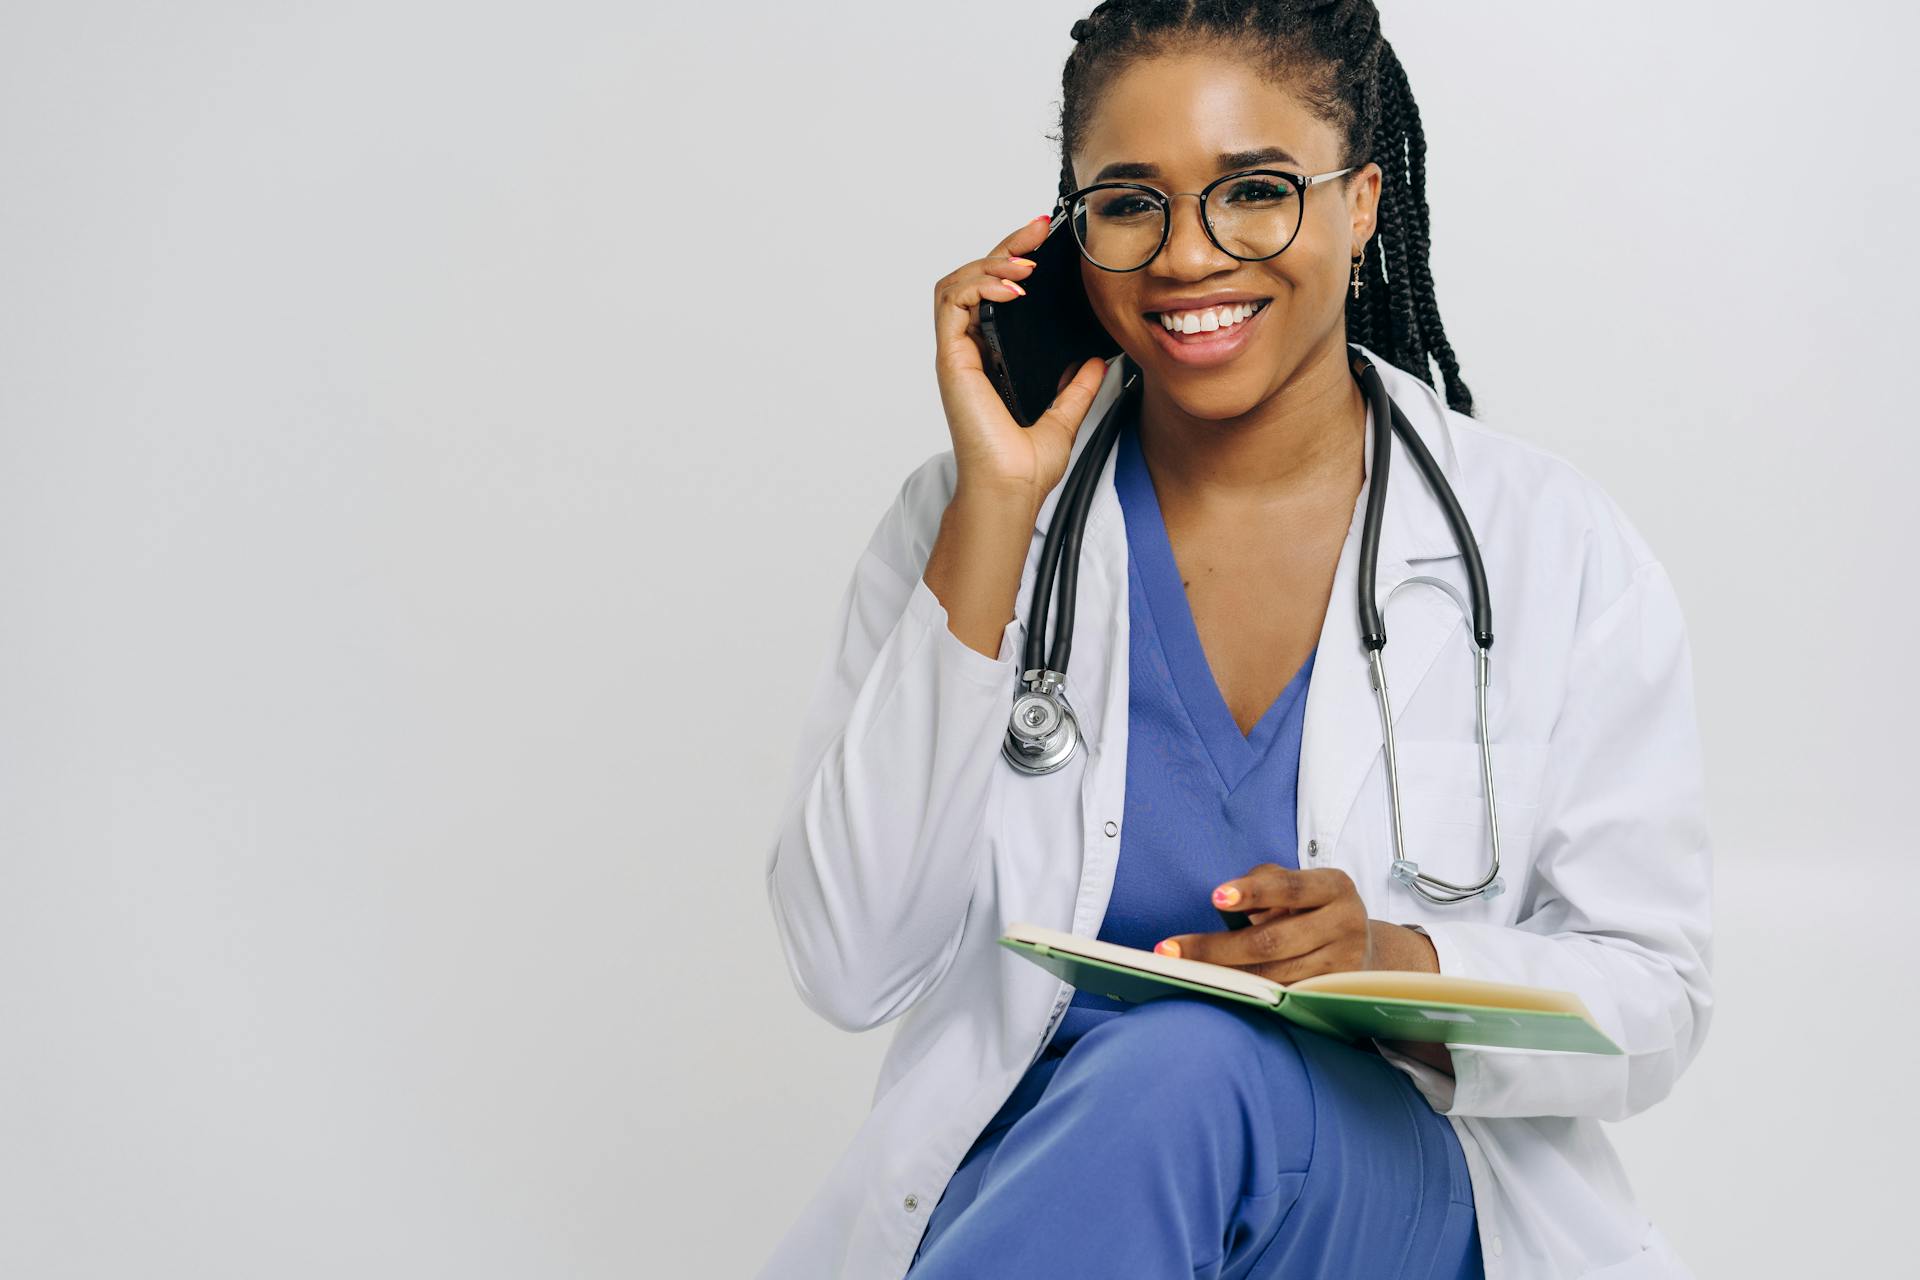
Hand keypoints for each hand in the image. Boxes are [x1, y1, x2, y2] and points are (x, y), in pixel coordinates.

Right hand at [932, 214, 1110, 510]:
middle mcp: (970, 352)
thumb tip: (1095, 361)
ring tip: (1025, 264)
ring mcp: (957, 354)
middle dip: (1006, 248)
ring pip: (957, 283)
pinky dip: (979, 286)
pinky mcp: (952, 360)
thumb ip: (1076, 386)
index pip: (994, 293)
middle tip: (1037, 230)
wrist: (1012, 490)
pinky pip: (951, 303)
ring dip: (991, 262)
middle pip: (974, 278)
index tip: (1045, 244)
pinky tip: (1013, 289)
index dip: (1015, 262)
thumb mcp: (1065, 416)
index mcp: (991, 359)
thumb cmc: (1024, 466)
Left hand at [1151, 865, 1378, 983]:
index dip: (1252, 892)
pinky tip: (1217, 990)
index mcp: (1334, 887)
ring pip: (1274, 974)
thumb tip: (1225, 902)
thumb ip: (1266, 882)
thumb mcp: (1300, 885)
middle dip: (1217, 947)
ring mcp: (1342, 963)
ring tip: (1182, 972)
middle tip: (1171, 950)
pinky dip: (1248, 993)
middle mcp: (1345, 923)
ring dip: (1225, 976)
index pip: (1289, 888)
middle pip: (1273, 940)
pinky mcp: (1332, 994)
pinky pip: (1282, 996)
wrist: (1365, 949)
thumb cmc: (1315, 909)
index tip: (1216, 897)